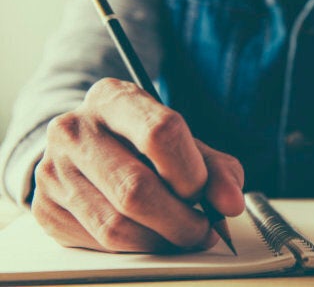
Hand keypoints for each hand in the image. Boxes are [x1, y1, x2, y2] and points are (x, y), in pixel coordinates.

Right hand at [31, 78, 244, 252]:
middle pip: (136, 188)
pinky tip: (149, 236)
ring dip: (160, 242)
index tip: (204, 193)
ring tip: (180, 235)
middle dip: (181, 221)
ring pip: (116, 226)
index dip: (192, 174)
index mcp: (113, 99)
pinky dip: (135, 250)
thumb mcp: (185, 144)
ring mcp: (54, 170)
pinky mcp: (46, 208)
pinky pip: (98, 245)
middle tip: (202, 229)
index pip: (160, 133)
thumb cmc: (144, 145)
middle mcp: (75, 129)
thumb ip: (217, 169)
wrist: (88, 148)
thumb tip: (230, 203)